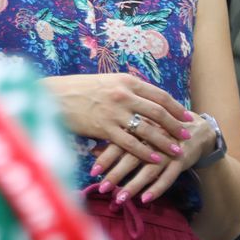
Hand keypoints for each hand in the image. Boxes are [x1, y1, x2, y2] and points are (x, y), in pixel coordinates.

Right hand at [42, 73, 192, 163]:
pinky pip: (130, 143)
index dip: (176, 107)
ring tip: (176, 151)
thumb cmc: (78, 89)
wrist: (52, 96)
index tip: (186, 116)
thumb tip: (145, 98)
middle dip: (175, 125)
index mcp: (125, 81)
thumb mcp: (105, 81)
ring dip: (165, 142)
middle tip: (186, 135)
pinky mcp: (104, 128)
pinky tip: (155, 159)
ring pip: (148, 129)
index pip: (159, 95)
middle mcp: (123, 95)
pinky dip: (145, 152)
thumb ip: (126, 88)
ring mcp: (114, 112)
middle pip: (158, 112)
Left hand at [90, 111, 210, 203]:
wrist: (196, 128)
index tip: (92, 172)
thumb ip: (117, 141)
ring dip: (133, 186)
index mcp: (140, 129)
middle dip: (116, 174)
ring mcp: (168, 151)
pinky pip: (168, 178)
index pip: (119, 144)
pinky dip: (156, 189)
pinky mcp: (181, 161)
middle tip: (102, 188)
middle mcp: (153, 139)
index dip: (105, 158)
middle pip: (131, 158)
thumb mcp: (140, 132)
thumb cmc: (160, 131)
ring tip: (119, 198)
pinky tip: (144, 199)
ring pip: (148, 170)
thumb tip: (92, 150)